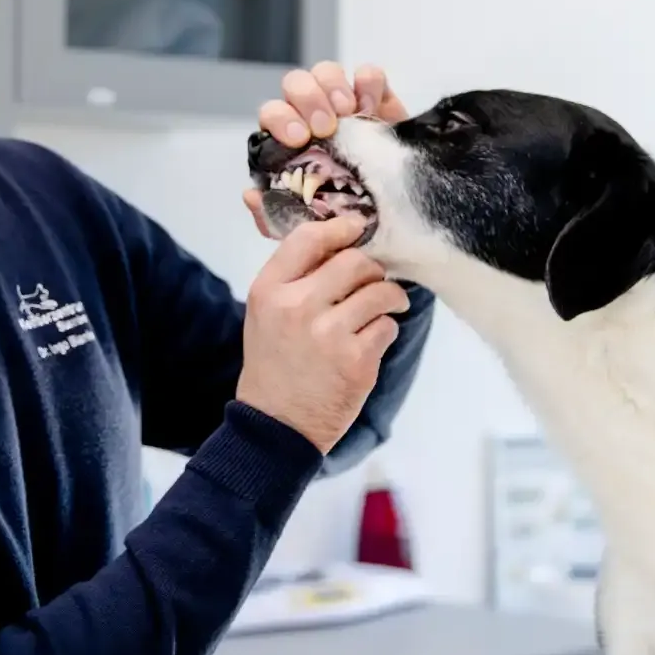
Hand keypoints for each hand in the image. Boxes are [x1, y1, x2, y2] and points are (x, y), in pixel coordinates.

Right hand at [237, 214, 409, 453]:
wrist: (276, 425)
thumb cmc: (273, 363)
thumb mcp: (265, 312)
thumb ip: (293, 276)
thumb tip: (334, 236)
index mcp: (269, 291)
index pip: (308, 238)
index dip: (340, 229)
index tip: (356, 231)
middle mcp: (297, 307)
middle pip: (354, 261)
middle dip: (372, 269)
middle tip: (373, 281)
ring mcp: (328, 335)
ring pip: (380, 292)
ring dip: (389, 298)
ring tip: (384, 308)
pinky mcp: (356, 361)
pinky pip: (387, 327)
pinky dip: (385, 331)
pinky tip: (371, 341)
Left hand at [244, 62, 407, 238]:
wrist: (390, 214)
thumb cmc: (341, 215)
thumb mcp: (304, 224)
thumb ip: (272, 215)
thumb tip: (250, 196)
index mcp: (289, 140)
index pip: (273, 113)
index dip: (280, 119)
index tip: (298, 139)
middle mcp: (312, 115)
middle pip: (296, 83)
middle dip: (308, 100)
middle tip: (327, 128)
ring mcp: (344, 103)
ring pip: (326, 71)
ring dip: (334, 87)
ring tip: (349, 115)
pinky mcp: (377, 98)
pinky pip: (368, 74)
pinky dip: (369, 84)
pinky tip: (371, 108)